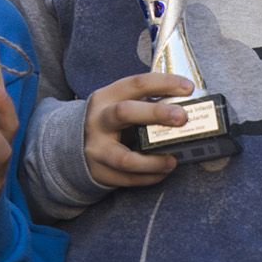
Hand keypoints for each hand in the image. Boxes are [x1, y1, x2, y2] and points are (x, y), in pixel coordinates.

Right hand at [82, 73, 193, 187]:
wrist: (73, 144)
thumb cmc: (110, 122)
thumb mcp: (119, 104)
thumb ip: (145, 104)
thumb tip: (186, 107)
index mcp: (107, 97)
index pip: (136, 84)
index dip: (163, 83)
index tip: (188, 88)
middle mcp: (98, 120)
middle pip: (124, 113)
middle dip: (156, 113)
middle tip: (182, 118)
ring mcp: (96, 148)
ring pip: (124, 158)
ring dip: (153, 161)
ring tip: (173, 160)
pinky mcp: (99, 171)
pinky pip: (126, 178)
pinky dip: (148, 177)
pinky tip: (162, 172)